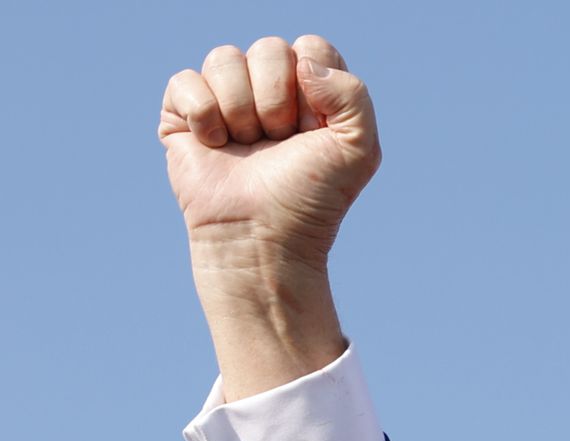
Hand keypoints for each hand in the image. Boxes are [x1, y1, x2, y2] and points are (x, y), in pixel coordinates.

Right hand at [158, 36, 379, 398]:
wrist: (263, 238)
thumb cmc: (312, 198)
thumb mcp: (358, 149)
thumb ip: (353, 94)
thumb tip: (303, 61)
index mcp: (313, 91)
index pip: (310, 47)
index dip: (312, 86)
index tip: (312, 129)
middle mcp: (269, 88)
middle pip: (268, 48)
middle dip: (276, 99)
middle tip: (279, 142)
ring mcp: (226, 99)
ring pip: (224, 58)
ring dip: (240, 109)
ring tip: (248, 147)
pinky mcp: (184, 114)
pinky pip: (185, 81)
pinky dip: (203, 115)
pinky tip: (215, 146)